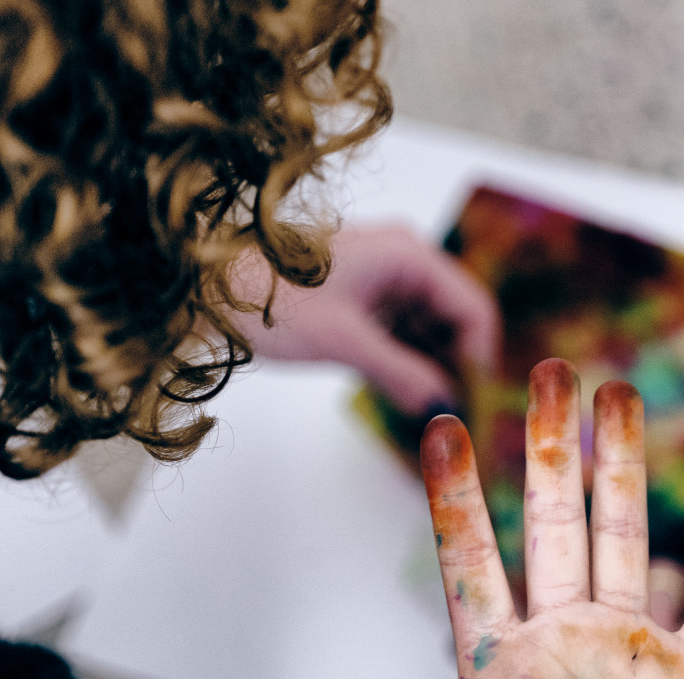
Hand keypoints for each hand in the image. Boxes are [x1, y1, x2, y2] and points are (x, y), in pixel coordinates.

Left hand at [228, 223, 500, 413]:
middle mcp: (403, 258)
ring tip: (432, 415)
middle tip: (457, 419)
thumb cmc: (267, 300)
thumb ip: (402, 375)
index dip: (480, 360)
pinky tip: (407, 397)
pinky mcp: (363, 295)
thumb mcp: (343, 343)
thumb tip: (446, 411)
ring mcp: (383, 275)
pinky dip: (409, 362)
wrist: (203, 286)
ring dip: (434, 369)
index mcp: (407, 254)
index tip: (475, 407)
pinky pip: (403, 330)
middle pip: (456, 317)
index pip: (472, 308)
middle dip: (460, 367)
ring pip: (431, 327)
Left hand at [231, 360, 683, 678]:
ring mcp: (623, 660)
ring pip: (625, 541)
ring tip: (623, 395)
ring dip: (624, 469)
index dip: (457, 496)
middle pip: (552, 525)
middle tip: (551, 365)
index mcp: (490, 666)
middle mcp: (557, 645)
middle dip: (550, 446)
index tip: (441, 424)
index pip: (469, 560)